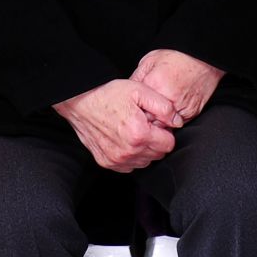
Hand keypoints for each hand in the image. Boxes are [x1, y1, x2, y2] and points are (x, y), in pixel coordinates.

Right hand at [53, 80, 179, 172]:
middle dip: (155, 140)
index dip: (164, 131)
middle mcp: (128, 151)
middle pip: (157, 154)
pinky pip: (129, 166)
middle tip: (143, 124)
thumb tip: (177, 121)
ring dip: (143, 149)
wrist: (79, 101)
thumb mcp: (139, 90)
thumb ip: (163, 106)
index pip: (169, 144)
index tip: (154, 122)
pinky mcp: (107, 162)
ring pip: (144, 162)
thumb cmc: (108, 94)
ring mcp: (116, 159)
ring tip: (132, 131)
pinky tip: (123, 139)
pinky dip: (130, 155)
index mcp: (139, 134)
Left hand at [131, 49, 224, 122]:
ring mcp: (180, 108)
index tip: (132, 109)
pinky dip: (171, 121)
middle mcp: (167, 98)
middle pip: (149, 119)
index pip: (136, 106)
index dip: (133, 109)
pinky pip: (176, 124)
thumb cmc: (176, 58)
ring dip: (158, 121)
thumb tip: (125, 92)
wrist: (202, 60)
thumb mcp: (149, 61)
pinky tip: (169, 112)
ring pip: (163, 125)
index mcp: (154, 84)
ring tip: (157, 112)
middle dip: (145, 118)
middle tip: (143, 112)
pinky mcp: (191, 113)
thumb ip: (137, 78)